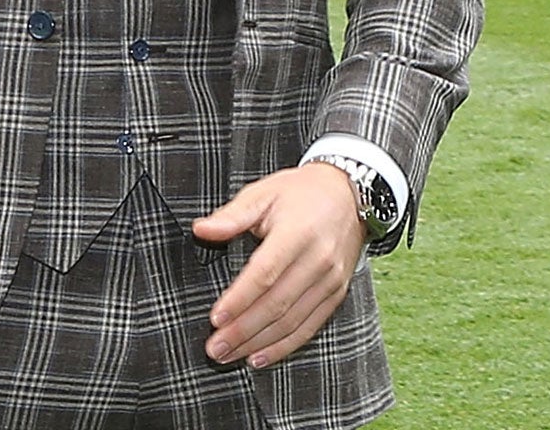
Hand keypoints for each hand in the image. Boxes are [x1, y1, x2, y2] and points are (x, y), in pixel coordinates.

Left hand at [193, 163, 367, 370]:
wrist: (348, 193)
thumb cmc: (300, 193)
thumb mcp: (263, 193)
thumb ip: (231, 215)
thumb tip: (201, 230)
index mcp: (297, 232)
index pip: (264, 273)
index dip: (239, 299)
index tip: (216, 318)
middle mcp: (318, 259)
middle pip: (277, 304)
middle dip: (243, 331)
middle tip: (215, 348)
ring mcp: (331, 280)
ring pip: (293, 321)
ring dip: (260, 343)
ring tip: (230, 356)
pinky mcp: (337, 293)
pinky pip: (310, 326)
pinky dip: (285, 346)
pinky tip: (261, 356)